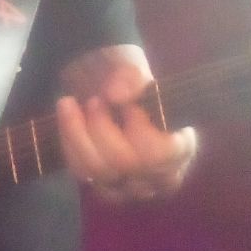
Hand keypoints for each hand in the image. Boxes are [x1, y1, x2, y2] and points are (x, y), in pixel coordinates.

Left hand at [56, 50, 197, 204]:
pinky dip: (69, 141)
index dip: (140, 130)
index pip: (164, 154)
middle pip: (126, 163)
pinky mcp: (102, 187)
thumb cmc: (126, 79)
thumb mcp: (131, 64)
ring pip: (98, 170)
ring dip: (79, 133)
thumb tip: (116, 95)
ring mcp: (131, 186)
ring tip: (71, 102)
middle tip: (95, 99)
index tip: (127, 105)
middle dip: (102, 127)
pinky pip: (81, 170)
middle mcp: (159, 175)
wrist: (102, 87)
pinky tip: (67, 115)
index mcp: (182, 147)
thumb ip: (130, 76)